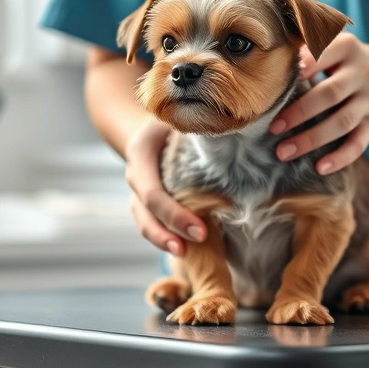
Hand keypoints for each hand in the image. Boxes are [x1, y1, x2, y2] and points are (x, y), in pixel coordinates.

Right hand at [125, 118, 206, 254]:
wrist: (157, 120)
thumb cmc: (177, 114)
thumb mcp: (183, 113)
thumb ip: (199, 124)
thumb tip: (233, 135)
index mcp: (140, 152)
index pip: (152, 192)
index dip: (174, 214)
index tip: (202, 229)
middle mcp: (135, 174)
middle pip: (145, 212)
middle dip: (169, 232)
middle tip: (201, 241)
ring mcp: (138, 190)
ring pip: (145, 221)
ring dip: (164, 240)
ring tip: (187, 254)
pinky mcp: (148, 202)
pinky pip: (152, 222)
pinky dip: (167, 236)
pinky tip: (187, 248)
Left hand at [269, 33, 368, 173]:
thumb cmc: (339, 62)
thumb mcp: (329, 46)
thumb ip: (304, 51)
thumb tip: (267, 69)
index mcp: (348, 47)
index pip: (323, 55)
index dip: (302, 68)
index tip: (276, 82)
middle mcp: (364, 72)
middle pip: (331, 93)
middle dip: (299, 113)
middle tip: (273, 128)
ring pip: (342, 122)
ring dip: (311, 139)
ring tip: (283, 152)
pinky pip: (359, 143)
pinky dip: (340, 158)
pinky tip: (319, 168)